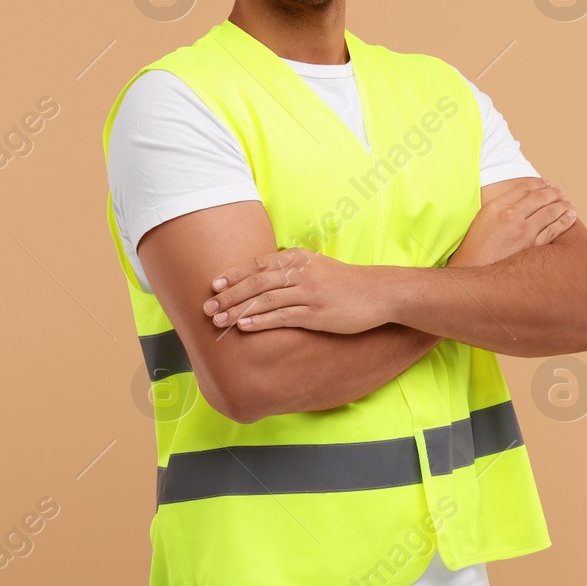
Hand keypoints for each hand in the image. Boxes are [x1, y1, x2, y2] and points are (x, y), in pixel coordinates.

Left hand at [202, 247, 387, 334]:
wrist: (378, 293)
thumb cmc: (345, 282)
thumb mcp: (316, 266)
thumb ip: (291, 269)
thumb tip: (263, 277)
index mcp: (298, 259)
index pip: (258, 265)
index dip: (234, 275)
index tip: (214, 284)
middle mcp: (301, 273)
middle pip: (256, 283)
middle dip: (229, 295)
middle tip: (208, 306)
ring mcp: (309, 293)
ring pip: (265, 300)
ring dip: (238, 310)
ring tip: (219, 320)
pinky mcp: (317, 313)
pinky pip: (283, 316)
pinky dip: (261, 321)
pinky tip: (244, 326)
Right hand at [448, 177, 575, 268]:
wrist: (473, 268)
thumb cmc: (476, 244)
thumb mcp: (483, 217)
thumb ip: (501, 204)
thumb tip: (521, 197)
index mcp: (497, 206)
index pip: (523, 188)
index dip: (538, 183)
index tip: (546, 182)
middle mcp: (511, 215)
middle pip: (539, 197)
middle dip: (554, 192)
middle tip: (561, 192)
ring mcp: (523, 231)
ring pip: (550, 212)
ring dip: (563, 205)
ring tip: (570, 203)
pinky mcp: (531, 246)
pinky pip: (553, 230)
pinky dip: (564, 221)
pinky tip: (571, 216)